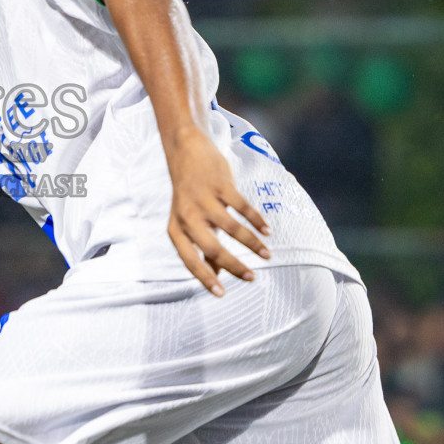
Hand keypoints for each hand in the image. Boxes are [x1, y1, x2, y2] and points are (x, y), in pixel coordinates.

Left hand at [165, 131, 270, 295]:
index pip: (189, 259)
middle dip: (234, 266)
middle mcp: (187, 215)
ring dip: (252, 244)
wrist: (185, 150)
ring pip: (231, 228)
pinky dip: (256, 221)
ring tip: (267, 255)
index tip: (221, 294)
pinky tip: (267, 231)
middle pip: (212, 248)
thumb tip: (214, 276)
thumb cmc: (189, 193)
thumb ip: (199, 246)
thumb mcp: (187, 220)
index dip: (205, 278)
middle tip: (251, 277)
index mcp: (176, 228)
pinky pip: (242, 207)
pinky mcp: (219, 184)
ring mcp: (203, 198)